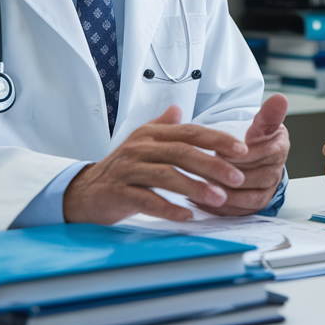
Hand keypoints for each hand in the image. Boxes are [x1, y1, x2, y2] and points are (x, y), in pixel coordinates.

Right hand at [63, 105, 248, 224]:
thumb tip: (179, 109)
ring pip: (166, 175)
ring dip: (195, 187)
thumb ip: (162, 126)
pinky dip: (168, 208)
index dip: (217, 140)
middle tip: (237, 178)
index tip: (241, 150)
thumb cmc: (120, 168)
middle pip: (181, 152)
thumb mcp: (140, 142)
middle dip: (213, 164)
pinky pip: (146, 200)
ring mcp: (128, 170)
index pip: (189, 132)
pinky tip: (187, 215)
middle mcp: (140, 148)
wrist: (83, 192)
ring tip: (218, 199)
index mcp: (151, 134)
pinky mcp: (118, 193)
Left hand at [196, 94, 290, 216]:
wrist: (257, 157)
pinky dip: (217, 207)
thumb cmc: (257, 139)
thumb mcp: (262, 124)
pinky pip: (236, 211)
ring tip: (197, 186)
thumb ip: (268, 114)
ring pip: (242, 198)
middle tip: (203, 171)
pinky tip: (199, 200)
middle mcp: (275, 174)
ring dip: (219, 193)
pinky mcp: (253, 206)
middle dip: (225, 175)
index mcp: (279, 150)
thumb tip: (279, 99)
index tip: (220, 152)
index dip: (239, 154)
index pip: (261, 154)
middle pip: (250, 178)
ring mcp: (265, 192)